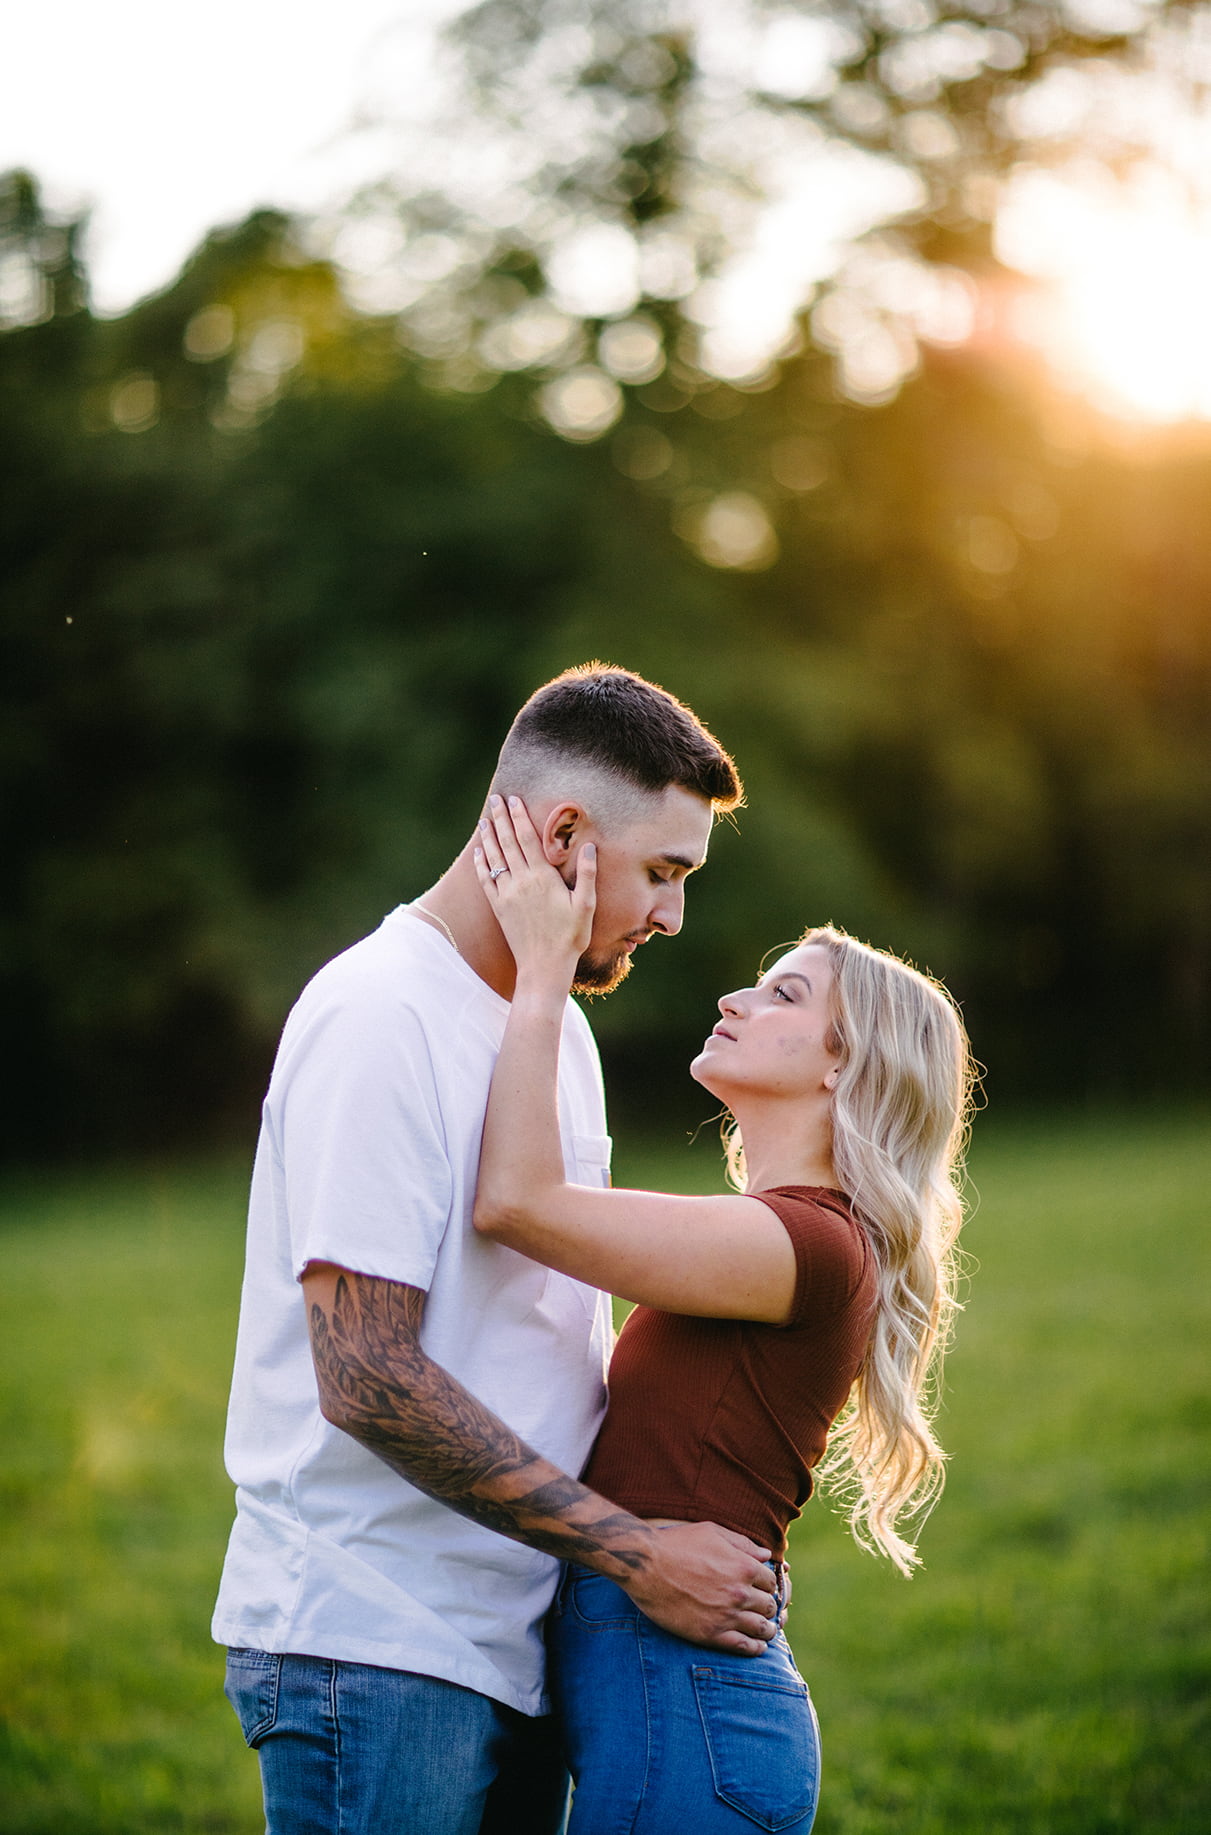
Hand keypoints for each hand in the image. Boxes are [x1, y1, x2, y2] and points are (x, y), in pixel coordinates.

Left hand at [474, 796, 595, 980]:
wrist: (544, 966)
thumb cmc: (570, 938)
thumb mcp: (586, 906)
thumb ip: (588, 875)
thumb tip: (590, 847)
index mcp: (543, 878)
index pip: (528, 840)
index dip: (520, 817)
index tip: (513, 800)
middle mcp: (522, 882)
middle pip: (508, 843)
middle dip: (501, 819)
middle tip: (495, 800)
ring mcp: (507, 895)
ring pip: (495, 858)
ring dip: (488, 837)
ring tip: (485, 819)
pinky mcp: (499, 908)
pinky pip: (486, 880)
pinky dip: (481, 864)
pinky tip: (478, 853)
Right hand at [622, 1521, 777, 1656]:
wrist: (645, 1564)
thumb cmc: (677, 1543)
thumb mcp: (712, 1532)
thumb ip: (742, 1544)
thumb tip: (765, 1555)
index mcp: (744, 1566)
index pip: (771, 1582)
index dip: (767, 1585)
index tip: (761, 1589)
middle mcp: (740, 1592)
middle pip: (769, 1606)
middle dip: (768, 1606)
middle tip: (763, 1609)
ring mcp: (726, 1615)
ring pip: (762, 1629)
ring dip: (766, 1629)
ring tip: (764, 1630)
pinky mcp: (711, 1634)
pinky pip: (743, 1647)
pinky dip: (755, 1648)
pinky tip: (757, 1647)